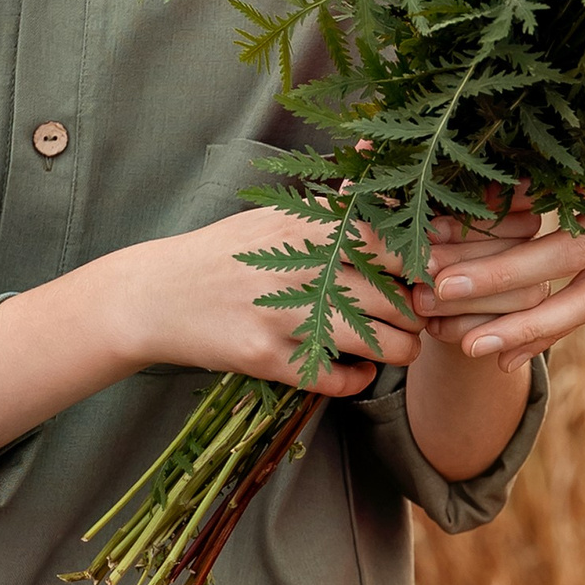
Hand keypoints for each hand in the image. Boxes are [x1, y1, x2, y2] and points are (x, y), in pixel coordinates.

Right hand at [136, 212, 421, 393]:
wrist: (158, 294)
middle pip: (396, 297)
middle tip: (417, 317)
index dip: (421, 265)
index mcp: (308, 227)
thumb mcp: (275, 218)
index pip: (393, 244)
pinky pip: (335, 378)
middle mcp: (302, 267)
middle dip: (417, 313)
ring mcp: (286, 314)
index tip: (425, 276)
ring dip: (400, 349)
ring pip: (378, 342)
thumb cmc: (224, 252)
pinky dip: (358, 380)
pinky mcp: (267, 357)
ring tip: (399, 347)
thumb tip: (384, 204)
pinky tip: (358, 372)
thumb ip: (329, 215)